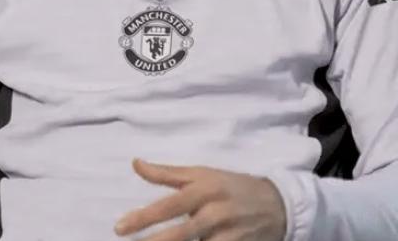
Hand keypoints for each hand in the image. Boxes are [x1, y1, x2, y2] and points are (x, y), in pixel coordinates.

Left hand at [114, 157, 286, 240]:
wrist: (277, 204)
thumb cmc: (231, 186)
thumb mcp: (203, 174)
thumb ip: (167, 174)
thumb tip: (136, 164)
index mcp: (206, 189)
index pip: (170, 205)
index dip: (144, 218)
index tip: (119, 228)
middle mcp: (217, 213)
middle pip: (181, 233)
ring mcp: (229, 235)